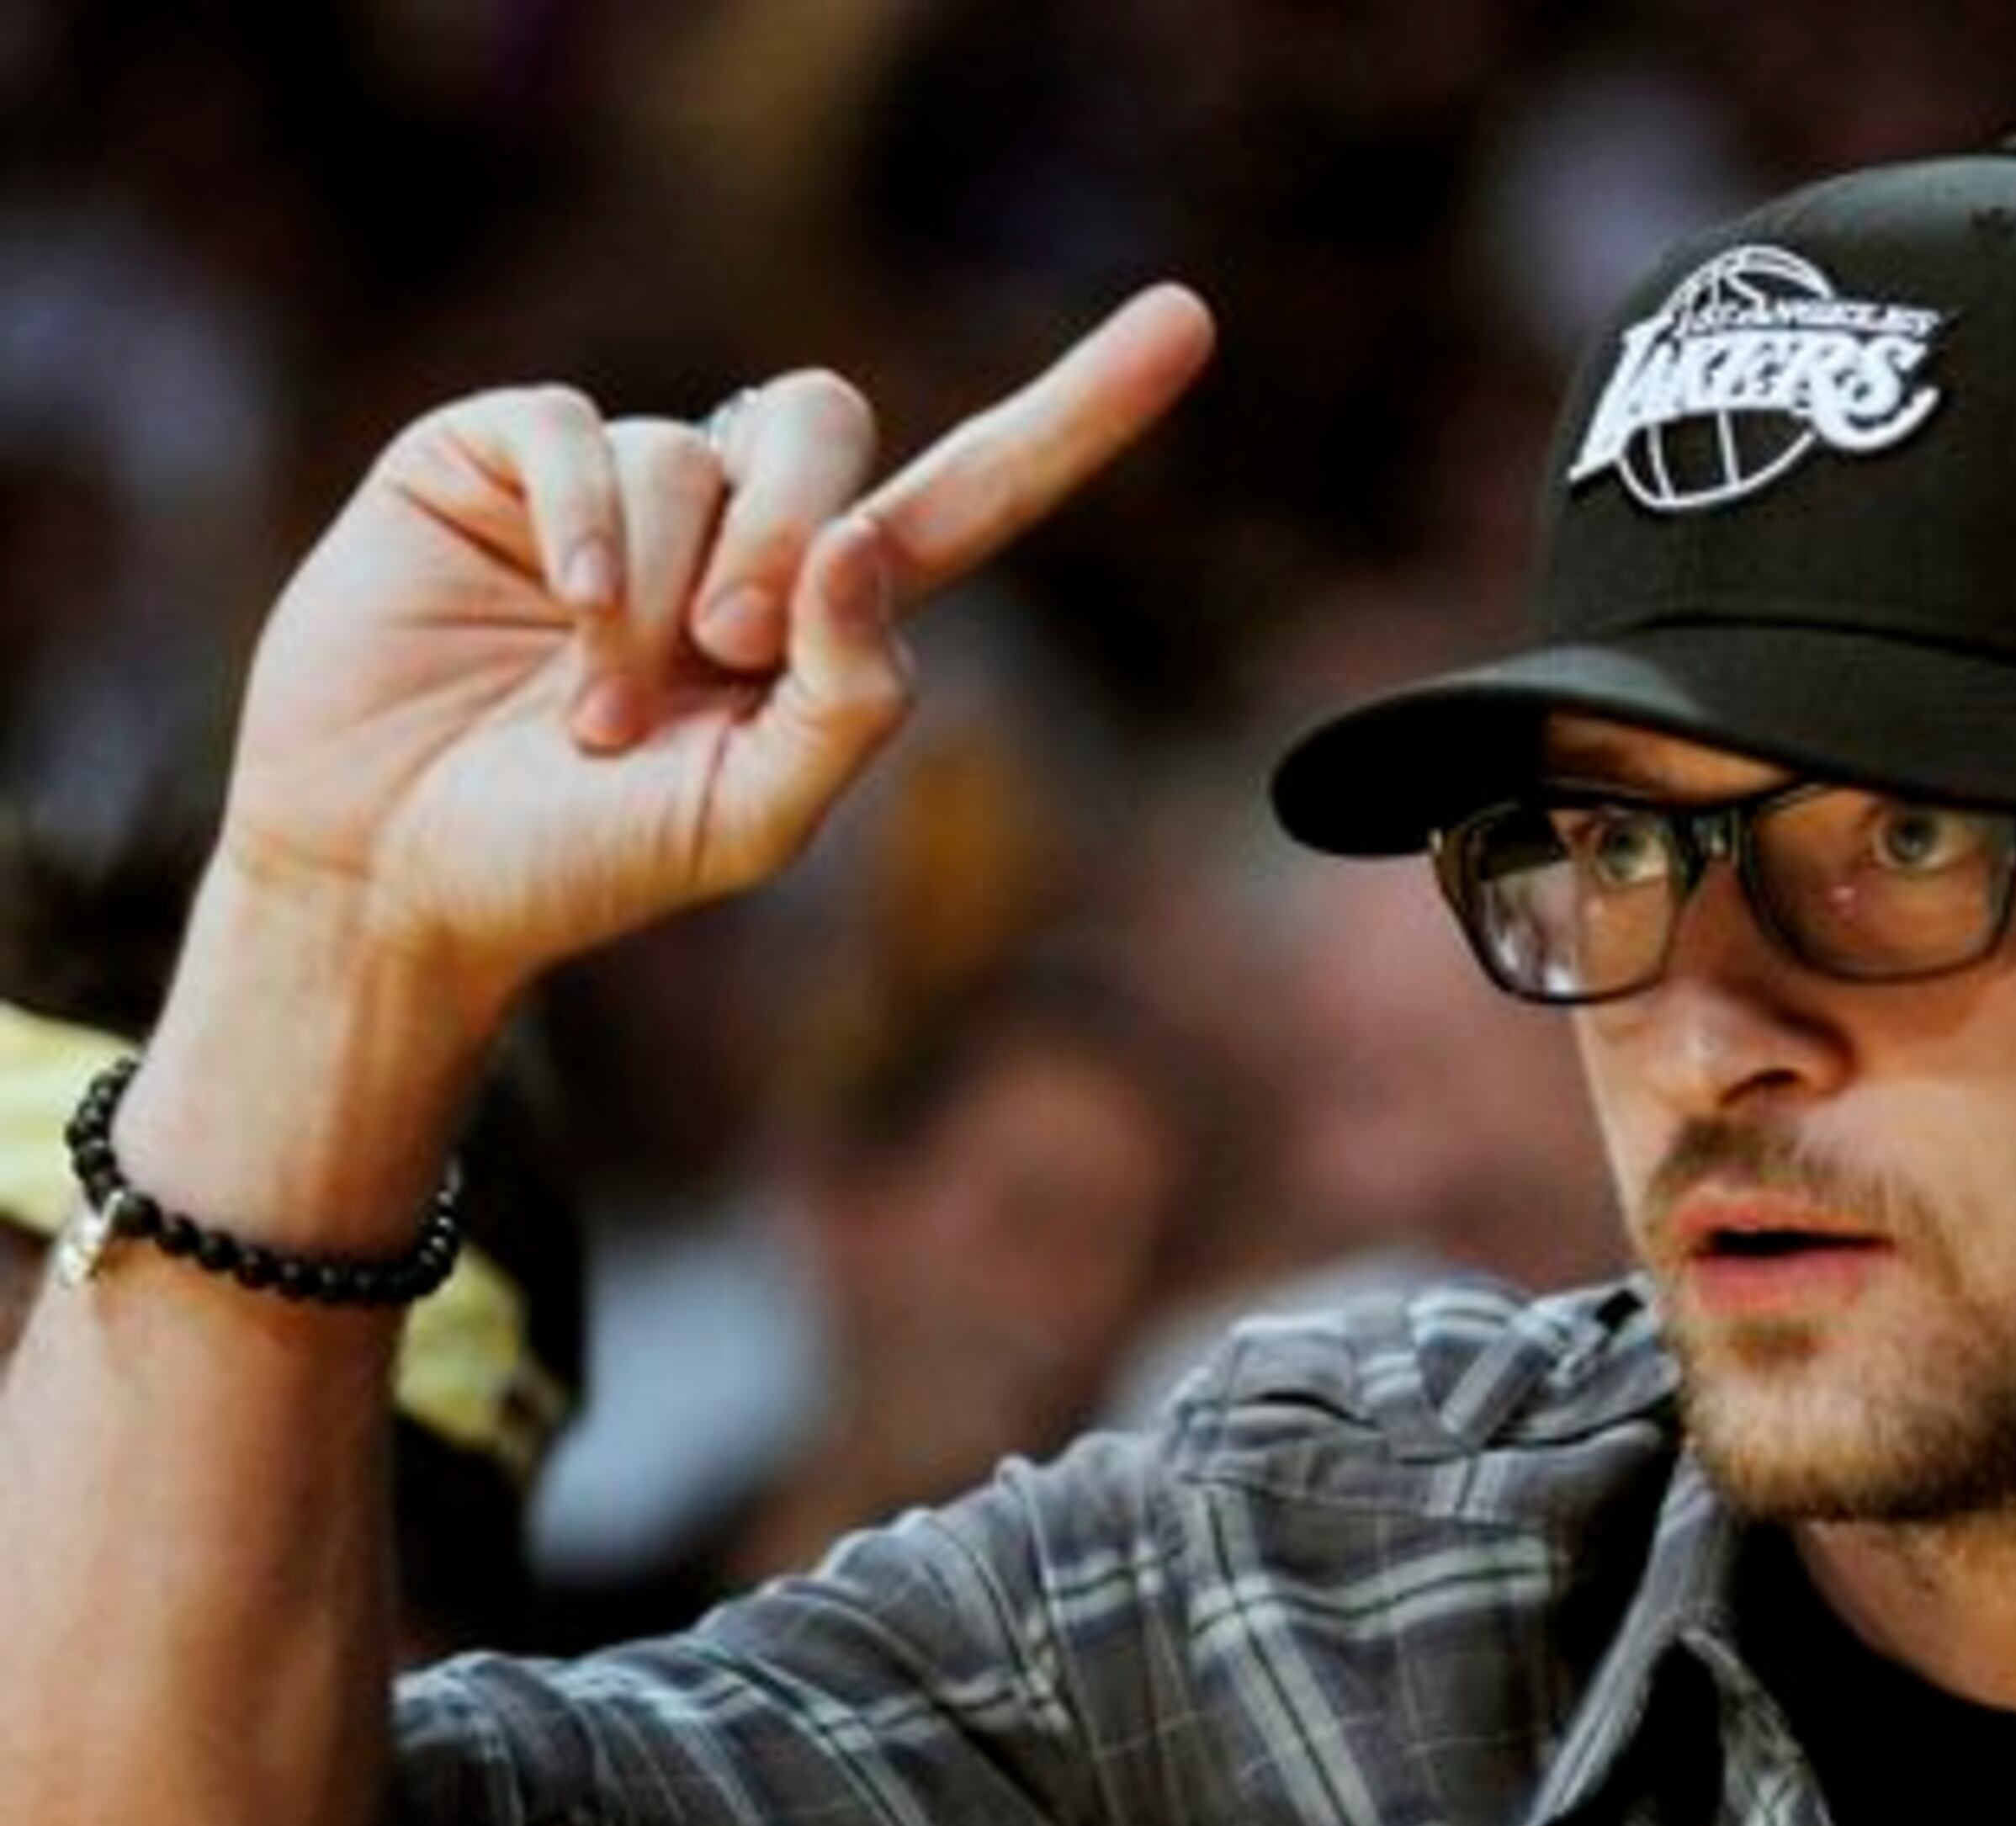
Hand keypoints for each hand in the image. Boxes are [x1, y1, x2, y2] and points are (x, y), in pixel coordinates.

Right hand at [216, 283, 1216, 1025]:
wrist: (391, 874)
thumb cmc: (577, 859)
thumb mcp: (748, 817)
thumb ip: (846, 700)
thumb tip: (866, 551)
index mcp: (818, 610)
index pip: (972, 491)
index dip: (1078, 412)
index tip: (1188, 324)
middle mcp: (731, 523)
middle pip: (832, 423)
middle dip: (798, 535)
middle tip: (726, 651)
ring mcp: (617, 482)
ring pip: (699, 447)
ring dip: (657, 586)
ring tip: (592, 706)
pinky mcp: (496, 456)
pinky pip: (577, 427)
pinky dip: (583, 518)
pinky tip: (555, 598)